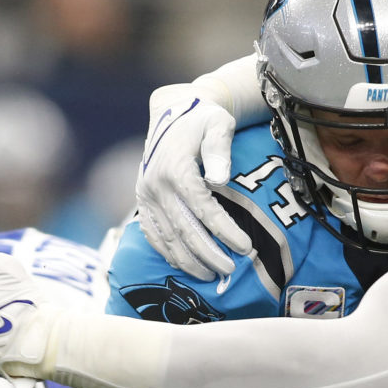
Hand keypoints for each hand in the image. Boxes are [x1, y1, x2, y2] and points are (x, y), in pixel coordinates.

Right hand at [136, 82, 252, 279]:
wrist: (172, 111)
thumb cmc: (202, 119)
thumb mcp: (217, 124)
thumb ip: (220, 149)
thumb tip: (221, 178)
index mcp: (176, 168)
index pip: (203, 208)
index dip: (224, 230)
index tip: (245, 247)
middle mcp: (156, 185)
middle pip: (184, 229)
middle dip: (209, 254)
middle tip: (231, 270)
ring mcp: (146, 195)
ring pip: (166, 238)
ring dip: (188, 261)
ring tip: (211, 276)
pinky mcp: (141, 201)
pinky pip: (152, 234)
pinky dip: (167, 253)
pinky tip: (185, 265)